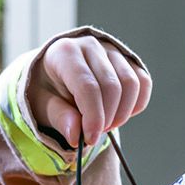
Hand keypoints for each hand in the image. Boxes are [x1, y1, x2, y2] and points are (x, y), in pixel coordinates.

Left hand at [27, 36, 152, 148]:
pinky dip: (136, 105)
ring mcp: (111, 49)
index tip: (90, 138)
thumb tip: (75, 135)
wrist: (55, 73)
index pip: (87, 86)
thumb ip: (58, 118)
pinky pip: (143, 82)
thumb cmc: (46, 89)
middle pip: (112, 86)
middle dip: (107, 118)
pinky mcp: (127, 58)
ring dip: (122, 113)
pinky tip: (119, 114)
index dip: (93, 117)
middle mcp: (90, 45)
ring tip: (105, 125)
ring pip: (131, 84)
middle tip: (95, 134)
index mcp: (64, 53)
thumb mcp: (41, 105)